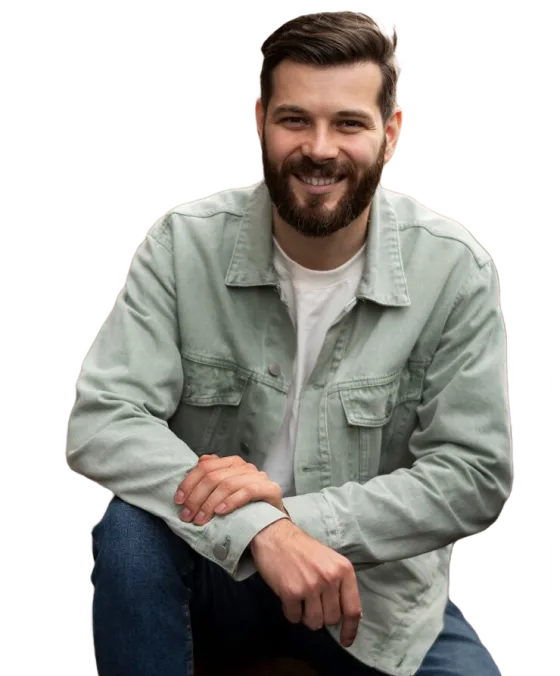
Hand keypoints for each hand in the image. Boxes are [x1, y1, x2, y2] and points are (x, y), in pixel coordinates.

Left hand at [174, 454, 289, 524]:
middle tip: (187, 516)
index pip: (205, 467)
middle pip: (214, 477)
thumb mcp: (223, 494)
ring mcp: (259, 477)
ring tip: (200, 520)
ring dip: (209, 504)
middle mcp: (246, 467)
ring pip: (227, 484)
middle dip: (196, 497)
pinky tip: (220, 513)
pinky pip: (247, 492)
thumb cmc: (243, 512)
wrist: (270, 529)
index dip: (189, 483)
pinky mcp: (270, 489)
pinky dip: (231, 502)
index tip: (178, 501)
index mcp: (232, 463)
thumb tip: (200, 460)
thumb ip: (213, 476)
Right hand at [249, 520, 362, 647]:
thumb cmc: (303, 549)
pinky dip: (290, 612)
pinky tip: (288, 597)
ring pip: (314, 622)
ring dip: (306, 616)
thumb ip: (340, 584)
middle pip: (332, 619)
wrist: (275, 535)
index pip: (353, 609)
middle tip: (312, 602)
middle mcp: (330, 578)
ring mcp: (310, 585)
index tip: (345, 641)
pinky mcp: (291, 592)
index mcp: (343, 570)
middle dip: (322, 616)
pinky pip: (294, 618)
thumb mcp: (330, 561)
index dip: (350, 629)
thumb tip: (349, 616)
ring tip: (300, 599)